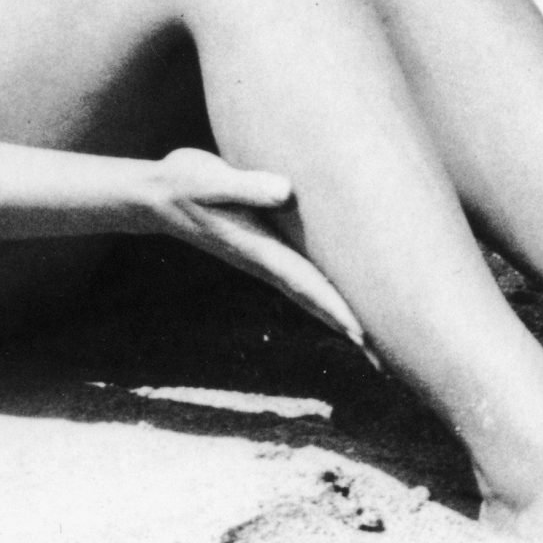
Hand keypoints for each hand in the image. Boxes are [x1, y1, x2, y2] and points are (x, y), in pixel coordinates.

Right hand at [137, 148, 372, 362]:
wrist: (157, 195)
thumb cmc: (185, 184)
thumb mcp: (211, 180)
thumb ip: (245, 186)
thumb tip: (286, 192)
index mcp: (258, 251)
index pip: (306, 285)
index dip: (335, 308)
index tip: (363, 336)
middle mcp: (265, 262)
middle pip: (313, 301)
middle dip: (347, 328)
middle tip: (385, 361)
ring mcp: (264, 259)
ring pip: (309, 294)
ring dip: (339, 317)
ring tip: (372, 344)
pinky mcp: (264, 247)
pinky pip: (302, 278)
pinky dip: (324, 295)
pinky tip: (341, 299)